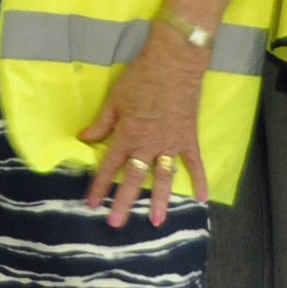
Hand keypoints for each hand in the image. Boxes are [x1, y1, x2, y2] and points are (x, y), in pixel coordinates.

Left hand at [74, 47, 207, 228]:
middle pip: (134, 178)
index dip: (100, 185)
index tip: (92, 203)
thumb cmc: (141, 77)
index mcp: (127, 135)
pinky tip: (202, 198)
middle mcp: (148, 145)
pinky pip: (195, 163)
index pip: (109, 166)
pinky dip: (201, 180)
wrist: (174, 63)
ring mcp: (171, 143)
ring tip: (157, 222)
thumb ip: (101, 123)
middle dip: (124, 202)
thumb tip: (84, 139)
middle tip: (116, 224)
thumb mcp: (115, 99)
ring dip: (160, 200)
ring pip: (164, 177)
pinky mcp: (188, 138)